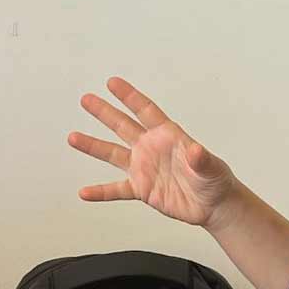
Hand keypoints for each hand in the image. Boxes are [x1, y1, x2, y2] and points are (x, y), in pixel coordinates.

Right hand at [69, 77, 242, 229]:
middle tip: (86, 99)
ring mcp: (144, 168)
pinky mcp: (142, 189)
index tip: (112, 83)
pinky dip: (101, 192)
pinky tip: (84, 193)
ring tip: (73, 137)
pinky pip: (117, 189)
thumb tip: (195, 150)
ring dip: (93, 146)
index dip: (130, 96)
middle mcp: (151, 148)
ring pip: (113, 154)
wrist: (213, 205)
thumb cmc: (215, 180)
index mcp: (168, 136)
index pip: (145, 111)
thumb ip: (200, 158)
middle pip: (123, 126)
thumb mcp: (211, 167)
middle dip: (104, 112)